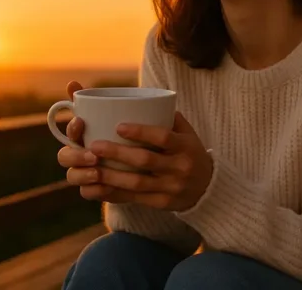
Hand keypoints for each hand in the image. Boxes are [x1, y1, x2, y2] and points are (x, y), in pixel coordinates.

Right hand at [56, 81, 120, 199]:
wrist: (150, 159)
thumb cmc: (129, 132)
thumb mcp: (122, 115)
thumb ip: (101, 100)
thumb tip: (72, 83)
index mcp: (83, 137)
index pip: (69, 133)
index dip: (72, 128)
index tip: (82, 122)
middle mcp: (80, 156)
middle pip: (64, 158)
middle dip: (75, 156)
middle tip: (93, 154)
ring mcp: (86, 174)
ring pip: (72, 177)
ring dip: (82, 174)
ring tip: (97, 172)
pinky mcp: (97, 190)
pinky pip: (87, 194)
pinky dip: (93, 191)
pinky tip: (103, 188)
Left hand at [84, 112, 212, 211]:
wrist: (209, 188)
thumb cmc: (190, 152)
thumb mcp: (187, 133)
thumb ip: (168, 117)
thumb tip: (138, 98)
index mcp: (185, 146)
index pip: (163, 137)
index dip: (141, 132)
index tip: (118, 126)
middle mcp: (180, 167)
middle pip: (145, 160)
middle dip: (117, 153)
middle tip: (94, 145)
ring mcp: (171, 188)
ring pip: (137, 183)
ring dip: (112, 175)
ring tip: (92, 167)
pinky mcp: (162, 203)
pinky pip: (135, 199)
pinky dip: (115, 193)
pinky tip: (98, 187)